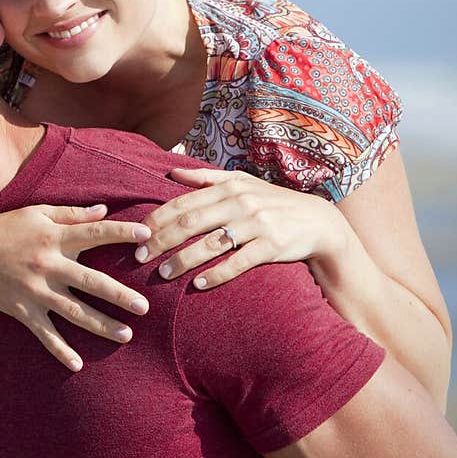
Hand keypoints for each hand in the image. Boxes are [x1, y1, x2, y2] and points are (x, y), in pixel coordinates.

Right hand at [0, 205, 150, 370]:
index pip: (94, 234)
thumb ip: (71, 214)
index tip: (147, 234)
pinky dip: (60, 350)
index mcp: (54, 238)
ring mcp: (36, 291)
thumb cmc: (5, 228)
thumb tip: (103, 210)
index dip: (121, 232)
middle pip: (90, 282)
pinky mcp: (23, 310)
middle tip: (143, 307)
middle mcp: (48, 266)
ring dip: (101, 325)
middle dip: (118, 295)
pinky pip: (45, 334)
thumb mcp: (37, 214)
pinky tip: (77, 364)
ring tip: (125, 335)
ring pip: (74, 312)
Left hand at [137, 167, 344, 288]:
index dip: (158, 218)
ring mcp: (258, 225)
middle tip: (140, 257)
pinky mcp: (272, 247)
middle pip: (192, 223)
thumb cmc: (273, 202)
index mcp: (230, 186)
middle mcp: (241, 203)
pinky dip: (217, 274)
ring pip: (212, 244)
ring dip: (183, 260)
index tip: (137, 233)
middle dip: (162, 240)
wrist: (319, 222)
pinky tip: (198, 284)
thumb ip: (206, 178)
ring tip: (163, 274)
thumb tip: (172, 172)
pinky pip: (239, 262)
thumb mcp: (242, 183)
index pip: (184, 202)